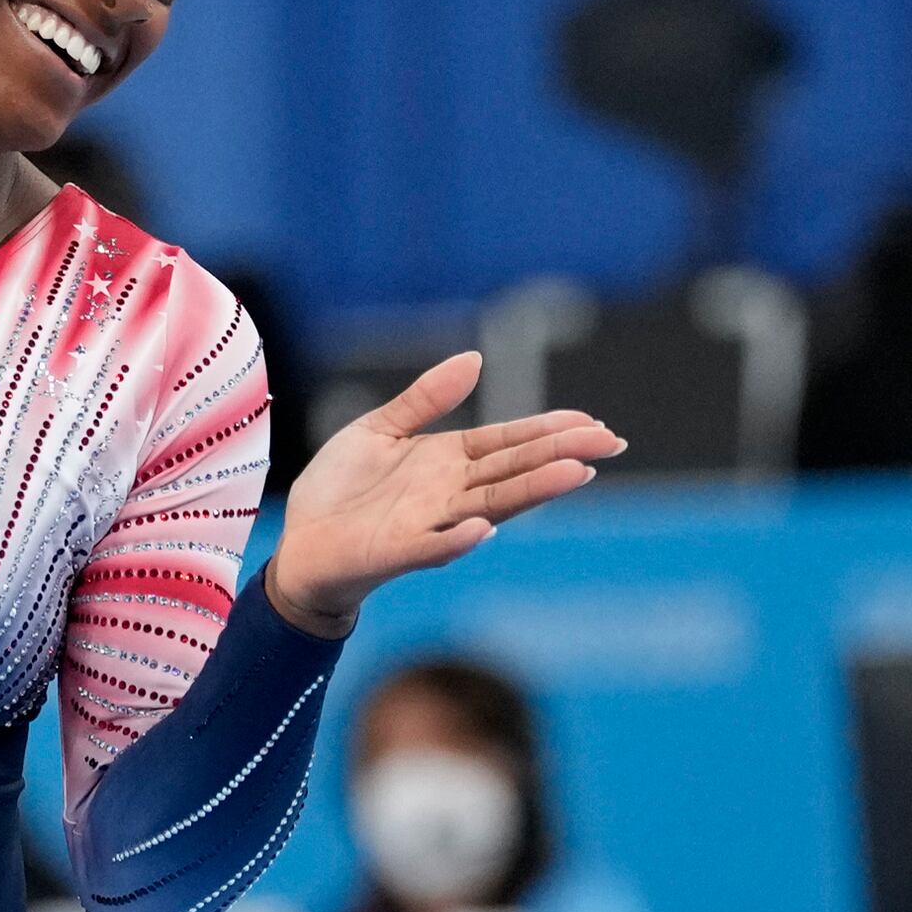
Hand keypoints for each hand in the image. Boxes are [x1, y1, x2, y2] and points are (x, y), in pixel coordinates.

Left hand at [259, 353, 619, 634]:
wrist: (302, 544)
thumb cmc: (340, 491)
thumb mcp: (379, 428)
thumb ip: (425, 398)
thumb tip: (475, 360)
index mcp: (448, 460)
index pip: (510, 441)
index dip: (550, 431)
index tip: (594, 423)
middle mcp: (449, 493)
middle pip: (514, 469)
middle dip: (560, 454)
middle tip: (609, 442)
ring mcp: (429, 523)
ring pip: (490, 504)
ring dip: (532, 490)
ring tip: (576, 475)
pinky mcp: (398, 551)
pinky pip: (432, 546)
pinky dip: (457, 539)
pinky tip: (486, 528)